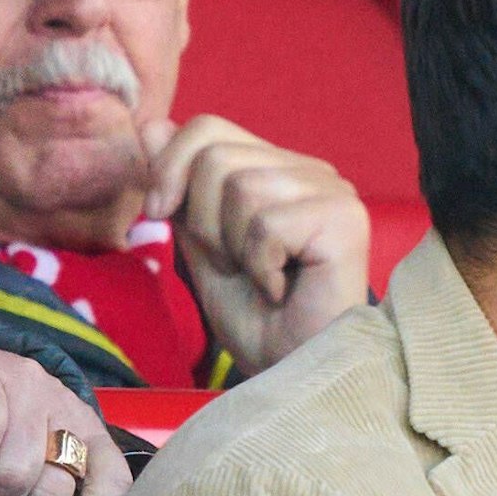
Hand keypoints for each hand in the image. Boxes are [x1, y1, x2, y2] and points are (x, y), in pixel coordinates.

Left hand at [144, 116, 370, 377]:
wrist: (293, 371)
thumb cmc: (258, 319)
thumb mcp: (201, 244)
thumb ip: (182, 187)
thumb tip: (151, 124)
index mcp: (281, 170)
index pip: (209, 128)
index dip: (170, 168)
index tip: (161, 216)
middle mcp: (313, 172)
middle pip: (217, 155)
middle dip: (202, 220)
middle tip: (233, 266)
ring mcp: (334, 194)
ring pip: (241, 186)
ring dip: (233, 247)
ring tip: (262, 280)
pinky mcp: (345, 221)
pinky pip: (266, 224)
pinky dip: (259, 267)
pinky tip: (283, 290)